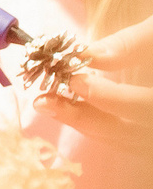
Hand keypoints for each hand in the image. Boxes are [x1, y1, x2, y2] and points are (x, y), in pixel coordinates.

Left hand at [31, 17, 152, 151]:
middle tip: (47, 100)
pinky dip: (106, 131)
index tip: (75, 79)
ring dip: (91, 126)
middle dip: (89, 117)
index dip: (113, 99)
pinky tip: (78, 114)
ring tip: (51, 105)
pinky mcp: (152, 140)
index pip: (148, 109)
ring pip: (132, 143)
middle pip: (135, 134)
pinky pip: (134, 145)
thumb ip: (134, 44)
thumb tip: (89, 55)